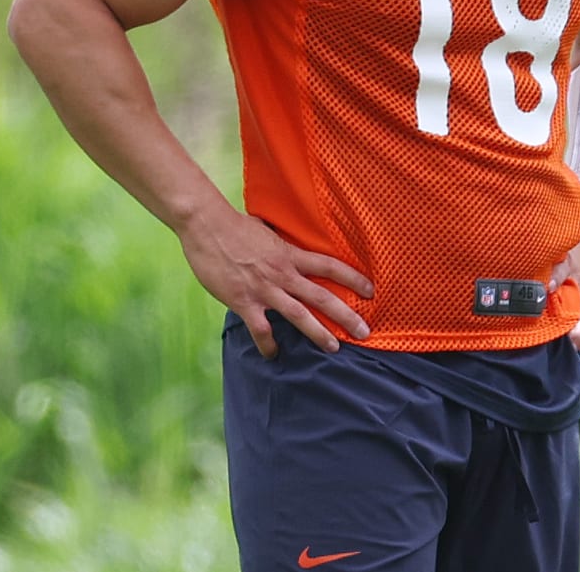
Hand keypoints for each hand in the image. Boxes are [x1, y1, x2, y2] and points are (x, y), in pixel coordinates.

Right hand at [177, 203, 373, 357]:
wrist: (208, 226)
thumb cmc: (236, 226)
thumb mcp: (269, 233)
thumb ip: (282, 247)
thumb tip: (290, 251)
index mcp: (291, 254)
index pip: (330, 266)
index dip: (353, 278)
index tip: (371, 290)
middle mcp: (283, 273)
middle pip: (322, 296)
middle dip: (346, 315)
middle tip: (364, 331)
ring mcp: (264, 289)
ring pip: (299, 315)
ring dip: (318, 333)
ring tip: (333, 348)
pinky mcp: (243, 301)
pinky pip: (261, 329)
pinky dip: (268, 344)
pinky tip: (273, 354)